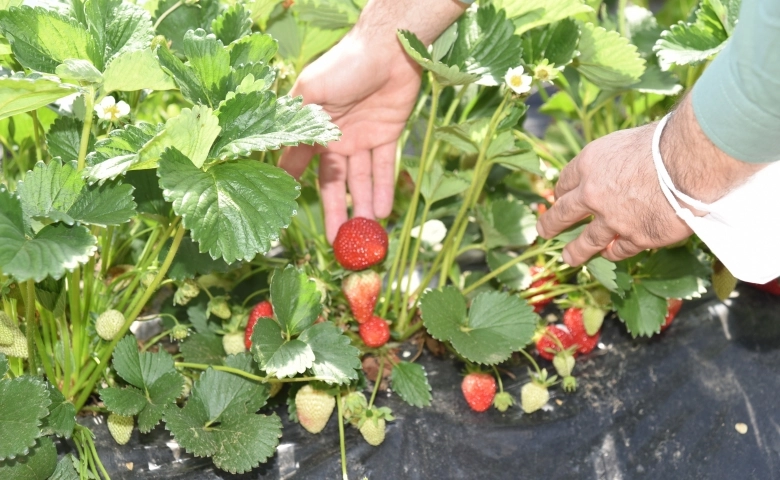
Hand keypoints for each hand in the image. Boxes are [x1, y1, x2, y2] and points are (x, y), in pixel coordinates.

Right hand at [279, 0, 465, 241]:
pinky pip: (384, 167)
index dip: (295, 188)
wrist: (387, 48)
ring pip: (360, 179)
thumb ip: (297, 125)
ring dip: (362, 205)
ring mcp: (362, 138)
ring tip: (364, 233)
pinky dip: (383, 188)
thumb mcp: (311, 93)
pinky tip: (382, 211)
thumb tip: (278, 156)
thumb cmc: (343, 66)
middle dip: (336, 210)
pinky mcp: (387, 135)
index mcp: (313, 128)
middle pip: (334, 181)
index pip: (302, 165)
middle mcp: (337, 137)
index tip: (289, 216)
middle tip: (338, 240)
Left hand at [536, 124, 692, 265]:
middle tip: (544, 232)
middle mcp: (593, 194)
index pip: (565, 182)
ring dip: (575, 252)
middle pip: (563, 213)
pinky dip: (614, 253)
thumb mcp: (628, 140)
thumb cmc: (666, 141)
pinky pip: (620, 250)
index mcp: (588, 164)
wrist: (689, 161)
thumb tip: (620, 168)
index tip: (560, 199)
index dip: (562, 193)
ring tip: (568, 258)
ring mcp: (613, 219)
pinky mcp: (636, 237)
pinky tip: (610, 254)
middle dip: (551, 224)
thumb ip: (616, 161)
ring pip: (586, 242)